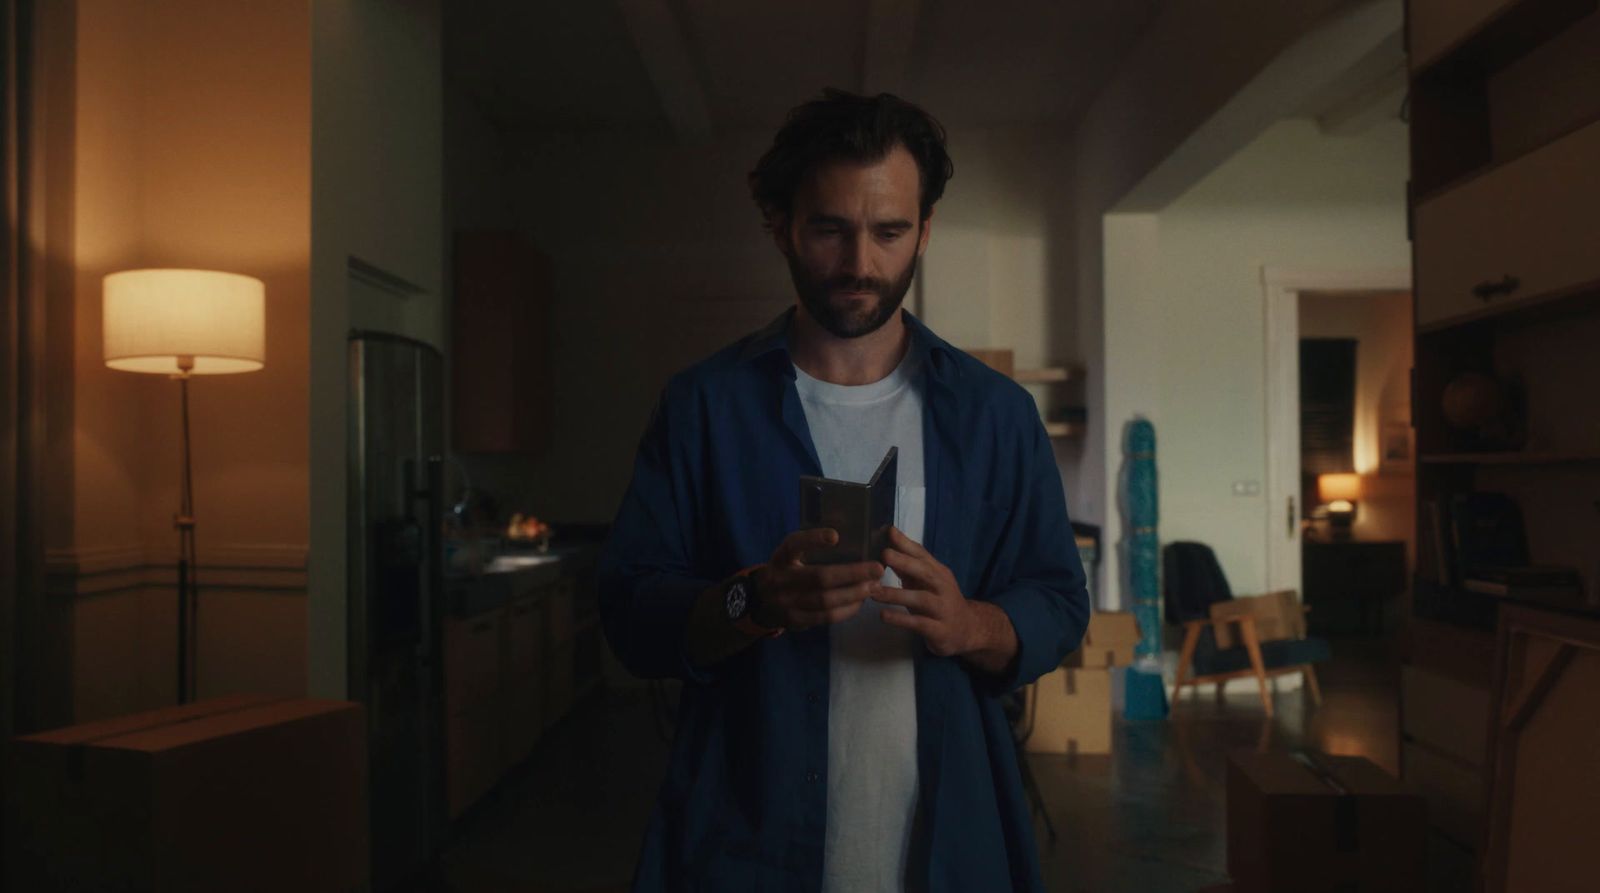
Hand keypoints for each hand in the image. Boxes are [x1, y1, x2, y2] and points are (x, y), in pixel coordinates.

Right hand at [753, 528, 883, 630]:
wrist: (760, 601)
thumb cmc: (786, 571)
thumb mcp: (789, 556)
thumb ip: (810, 548)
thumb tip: (850, 533)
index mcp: (780, 557)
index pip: (794, 544)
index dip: (813, 540)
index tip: (836, 536)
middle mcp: (780, 579)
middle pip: (819, 577)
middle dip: (852, 573)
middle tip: (877, 568)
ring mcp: (786, 602)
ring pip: (825, 600)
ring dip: (853, 594)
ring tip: (874, 586)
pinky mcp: (795, 620)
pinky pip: (825, 617)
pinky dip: (846, 610)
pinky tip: (860, 602)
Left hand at [872, 526, 978, 656]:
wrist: (967, 629)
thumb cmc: (939, 601)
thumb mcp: (926, 583)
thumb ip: (908, 567)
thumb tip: (888, 546)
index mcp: (938, 573)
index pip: (923, 555)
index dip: (906, 543)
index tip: (889, 531)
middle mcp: (943, 587)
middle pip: (926, 572)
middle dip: (905, 562)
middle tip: (884, 554)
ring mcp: (943, 609)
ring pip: (921, 598)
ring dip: (897, 594)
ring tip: (874, 592)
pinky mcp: (939, 630)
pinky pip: (919, 624)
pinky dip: (901, 619)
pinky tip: (883, 616)